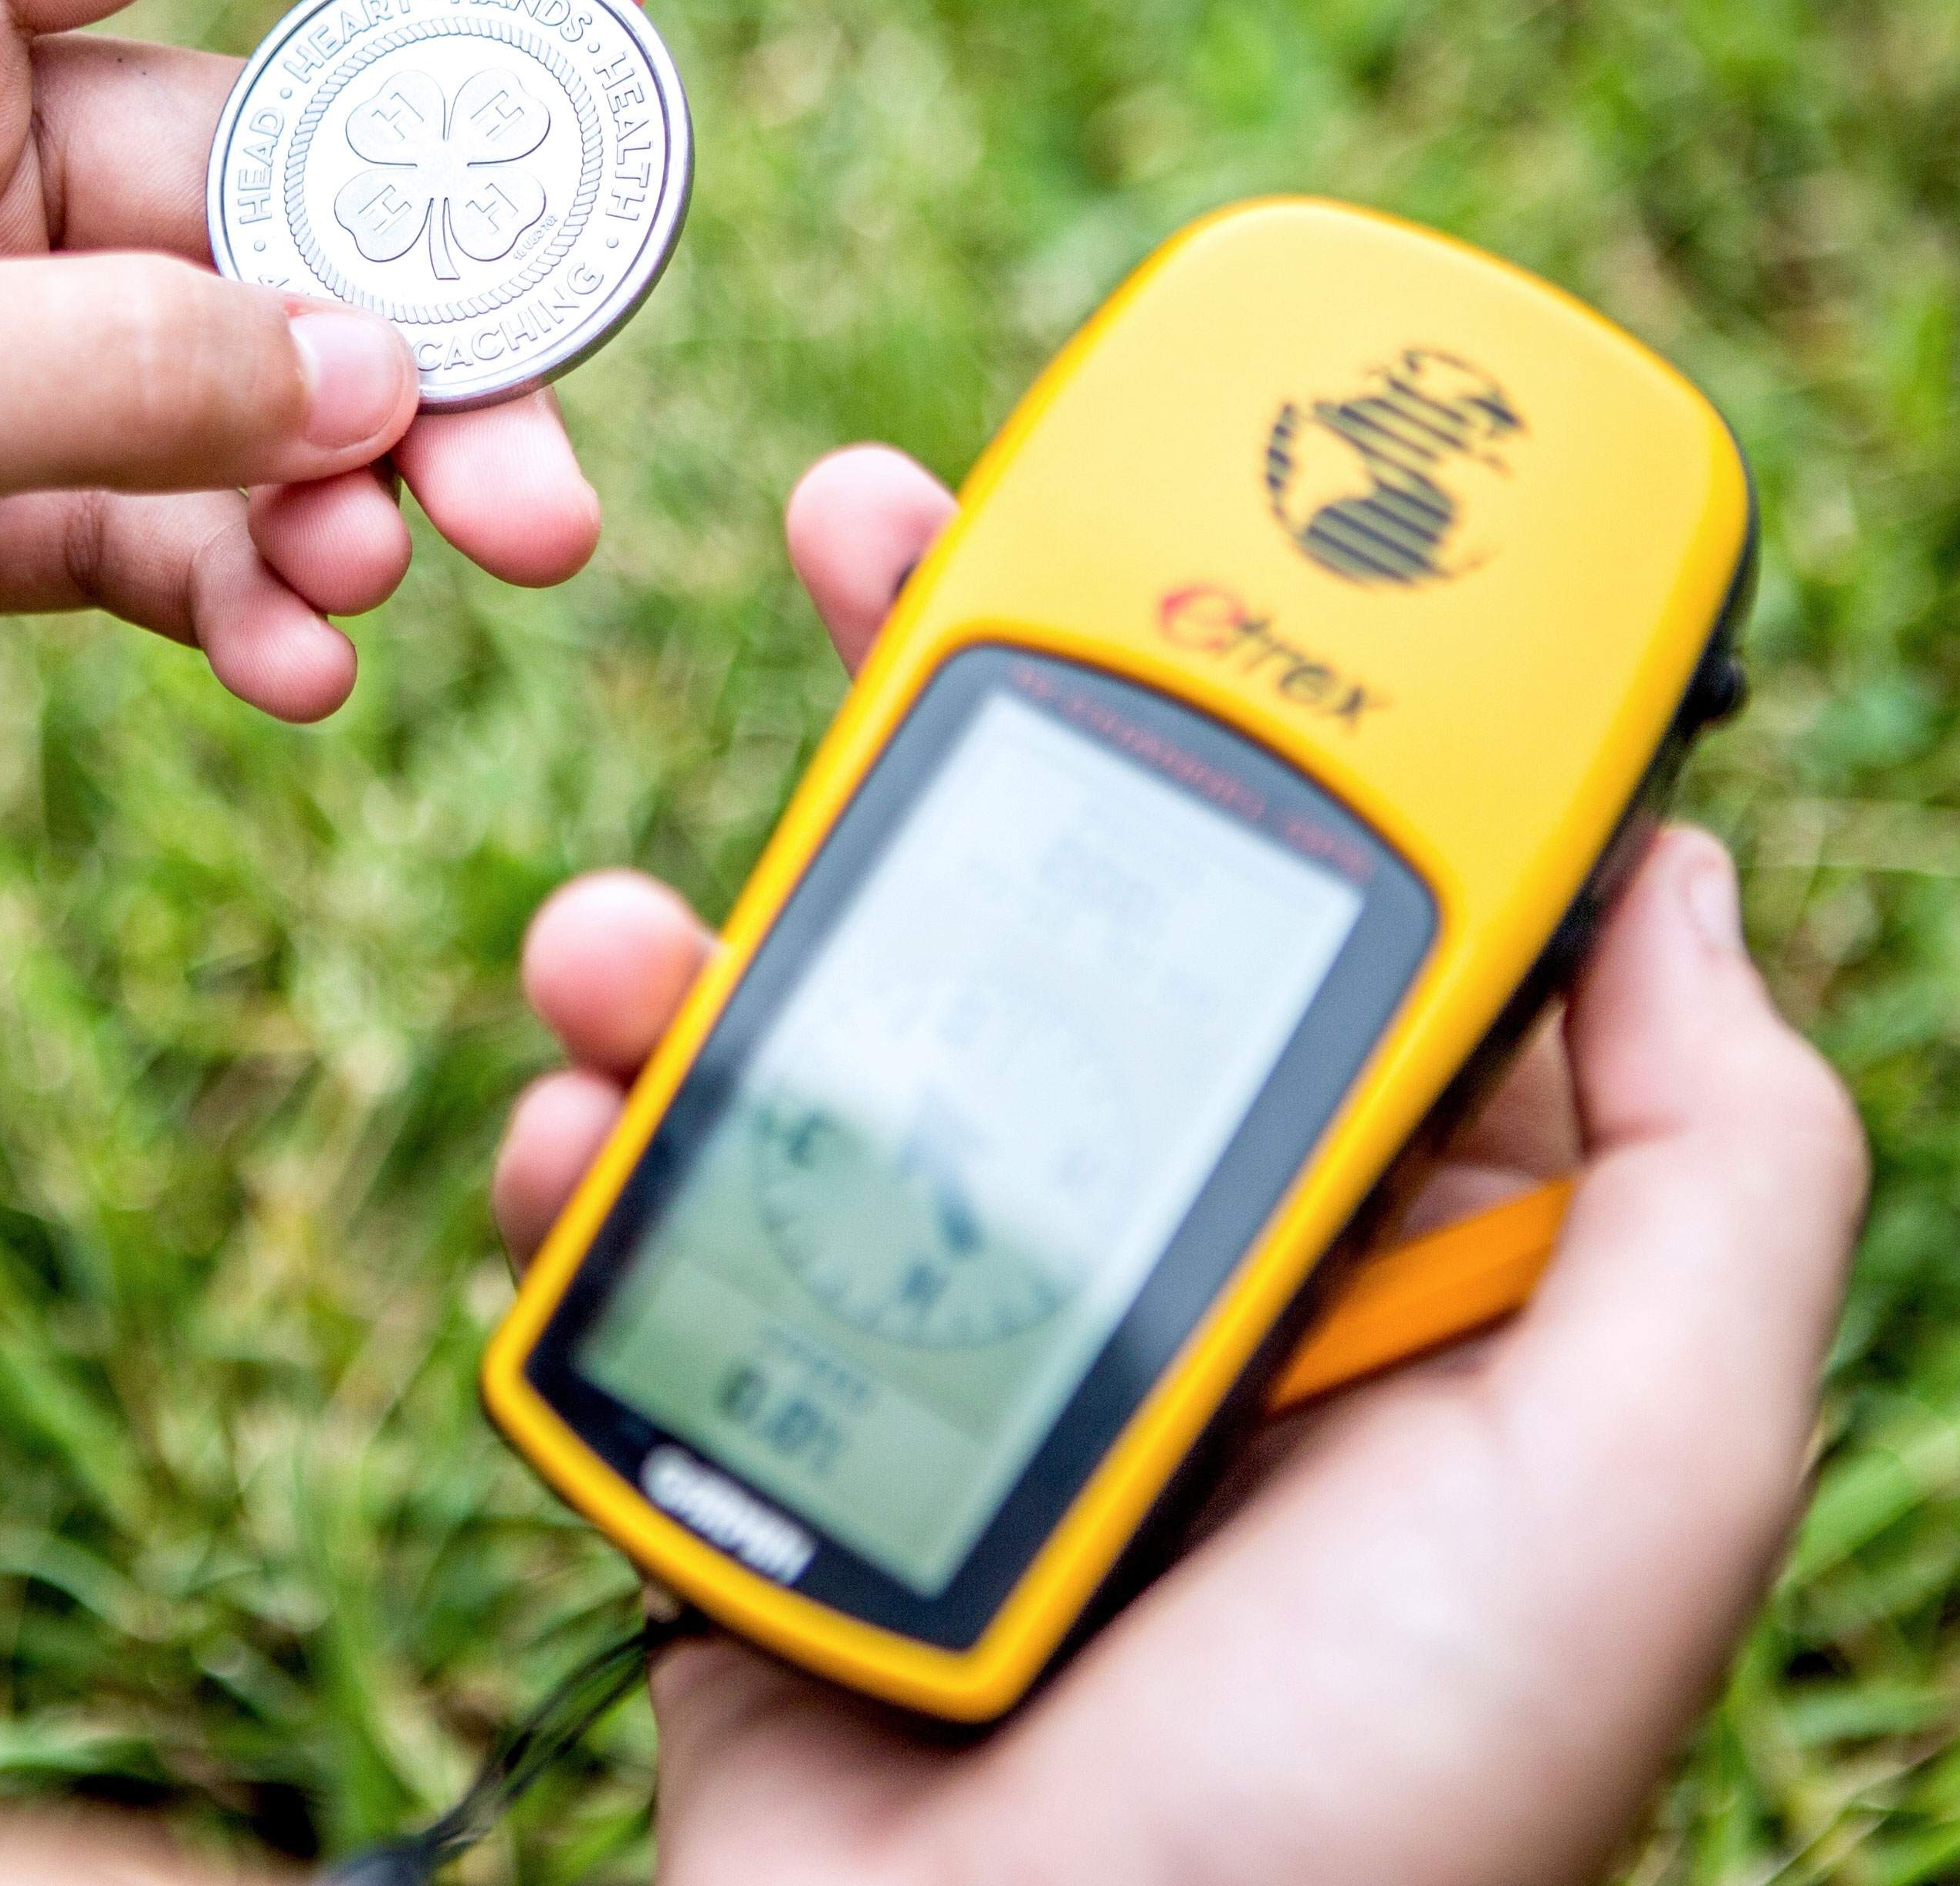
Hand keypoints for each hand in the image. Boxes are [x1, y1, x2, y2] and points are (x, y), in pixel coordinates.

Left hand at [0, 0, 644, 1052]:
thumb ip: (105, 371)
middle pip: (244, 176)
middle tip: (539, 480)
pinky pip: (124, 519)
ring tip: (405, 591)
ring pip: (209, 372)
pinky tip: (284, 670)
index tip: (606, 13)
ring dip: (334, 476)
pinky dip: (219, 585)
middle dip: (412, 312)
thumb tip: (389, 376)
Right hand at [498, 447, 1866, 1885]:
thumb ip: (1713, 1172)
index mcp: (1368, 1244)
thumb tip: (1681, 863)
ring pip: (802, 1040)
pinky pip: (639, 1224)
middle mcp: (1151, 1257)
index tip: (1165, 519)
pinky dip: (574, 1154)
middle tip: (840, 532)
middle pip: (1032, 913)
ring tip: (607, 940)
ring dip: (689, 941)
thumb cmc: (1358, 1813)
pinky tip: (561, 1130)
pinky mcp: (748, 1414)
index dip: (1252, 690)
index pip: (1311, 901)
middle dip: (934, 718)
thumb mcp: (1633, 1480)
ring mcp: (933, 1330)